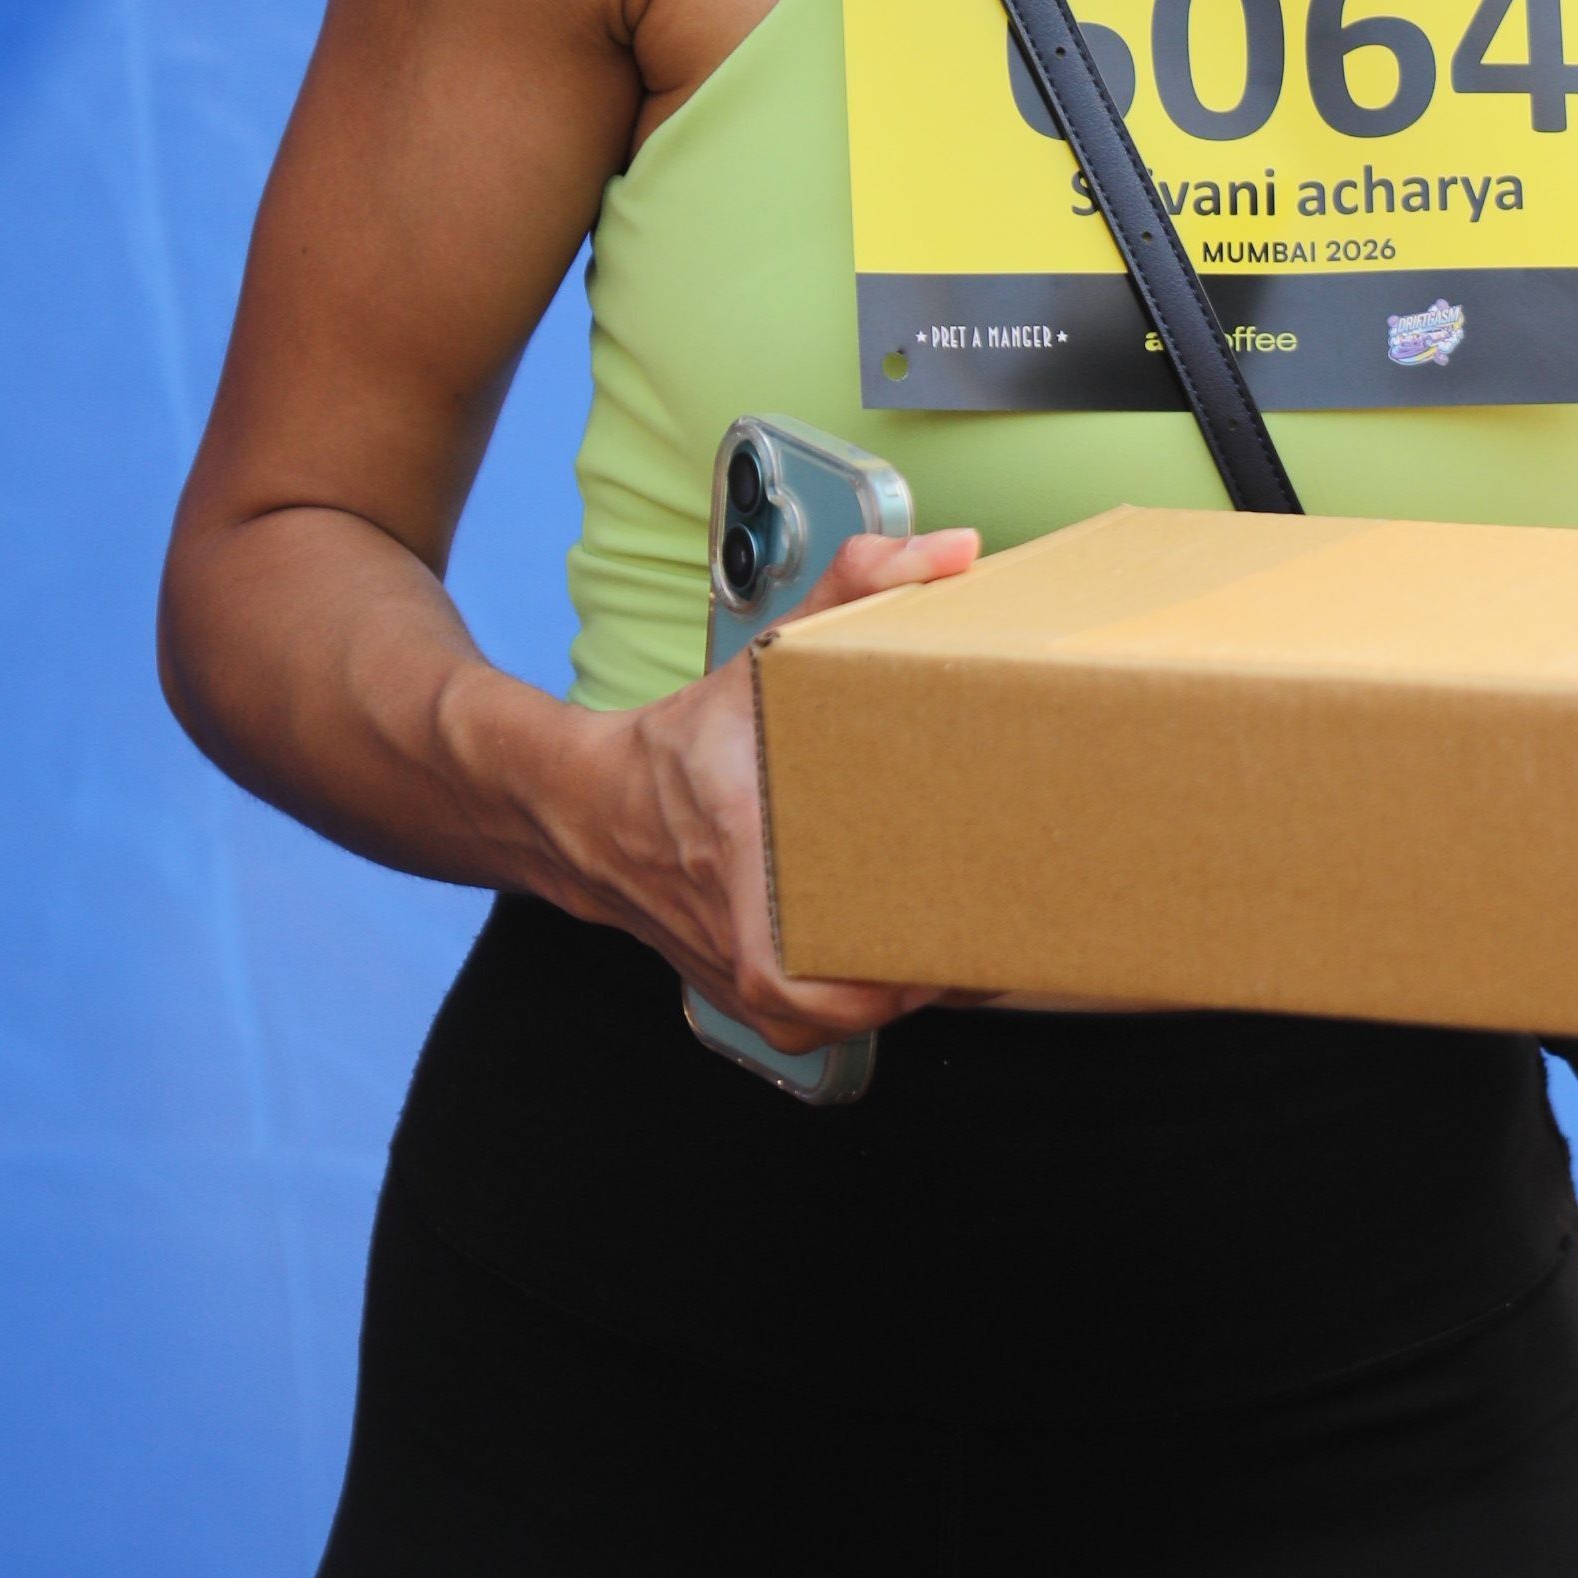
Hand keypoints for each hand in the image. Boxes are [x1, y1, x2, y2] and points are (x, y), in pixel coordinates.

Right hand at [543, 524, 980, 1046]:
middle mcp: (728, 937)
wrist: (586, 807)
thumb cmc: (677, 744)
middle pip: (834, 1008)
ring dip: (890, 996)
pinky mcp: (735, 989)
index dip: (872, 984)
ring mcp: (728, 976)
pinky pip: (808, 1016)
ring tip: (963, 952)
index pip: (789, 974)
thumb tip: (952, 553)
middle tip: (991, 937)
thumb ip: (855, 586)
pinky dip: (857, 998)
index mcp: (731, 861)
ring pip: (824, 1023)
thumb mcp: (761, 651)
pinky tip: (908, 961)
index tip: (946, 951)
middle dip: (916, 983)